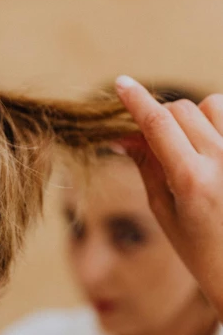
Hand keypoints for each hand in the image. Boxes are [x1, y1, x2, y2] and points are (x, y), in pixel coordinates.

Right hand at [115, 76, 222, 318]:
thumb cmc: (200, 250)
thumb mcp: (164, 210)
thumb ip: (147, 164)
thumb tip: (123, 134)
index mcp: (192, 180)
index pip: (158, 123)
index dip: (136, 100)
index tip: (121, 84)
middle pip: (182, 109)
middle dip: (162, 118)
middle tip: (154, 142)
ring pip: (212, 105)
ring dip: (195, 117)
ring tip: (193, 147)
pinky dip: (217, 124)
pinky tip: (213, 149)